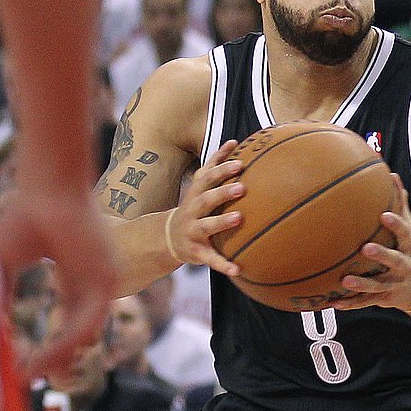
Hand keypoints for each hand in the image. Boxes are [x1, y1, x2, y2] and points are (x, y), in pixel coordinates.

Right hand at [0, 188, 114, 380]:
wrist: (48, 189)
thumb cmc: (25, 215)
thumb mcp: (3, 263)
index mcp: (77, 275)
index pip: (70, 320)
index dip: (50, 345)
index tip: (27, 364)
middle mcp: (94, 281)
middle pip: (80, 331)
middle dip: (56, 359)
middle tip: (29, 379)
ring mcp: (104, 281)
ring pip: (84, 332)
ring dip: (56, 357)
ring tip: (30, 375)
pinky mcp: (106, 280)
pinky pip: (87, 322)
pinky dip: (63, 343)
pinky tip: (40, 358)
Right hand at [165, 140, 245, 276]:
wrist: (167, 237)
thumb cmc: (193, 207)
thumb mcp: (199, 186)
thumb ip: (215, 165)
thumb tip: (234, 141)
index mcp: (196, 194)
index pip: (208, 177)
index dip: (222, 168)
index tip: (239, 160)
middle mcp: (192, 211)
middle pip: (206, 199)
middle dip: (223, 192)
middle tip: (243, 187)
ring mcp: (193, 231)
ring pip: (206, 226)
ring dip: (222, 222)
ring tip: (240, 218)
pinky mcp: (196, 252)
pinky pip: (211, 259)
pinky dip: (223, 265)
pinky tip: (238, 269)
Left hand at [331, 174, 410, 312]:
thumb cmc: (407, 251)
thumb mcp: (408, 231)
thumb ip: (401, 205)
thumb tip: (392, 175)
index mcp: (409, 247)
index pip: (405, 233)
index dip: (396, 224)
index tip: (384, 214)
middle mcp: (404, 266)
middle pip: (395, 261)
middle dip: (382, 255)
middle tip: (366, 248)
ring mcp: (394, 285)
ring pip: (378, 286)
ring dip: (362, 284)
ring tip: (346, 280)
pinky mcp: (384, 299)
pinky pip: (365, 302)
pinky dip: (350, 303)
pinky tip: (333, 303)